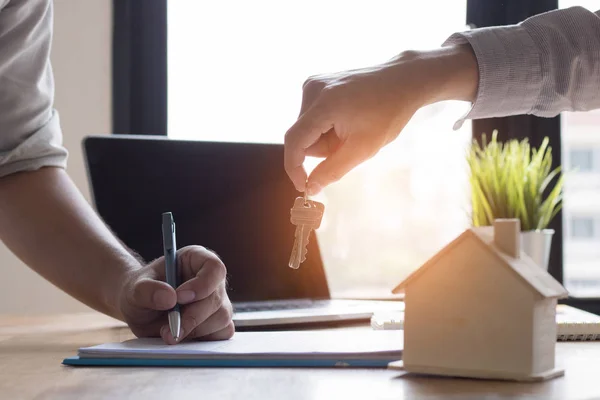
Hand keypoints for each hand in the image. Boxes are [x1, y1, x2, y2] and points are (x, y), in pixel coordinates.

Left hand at [118, 245, 233, 343]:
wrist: (141, 310)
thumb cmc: (140, 292)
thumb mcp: (135, 289)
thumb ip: (147, 290)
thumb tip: (169, 298)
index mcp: (197, 259)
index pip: (214, 268)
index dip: (202, 284)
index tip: (180, 298)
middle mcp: (212, 279)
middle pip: (216, 298)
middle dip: (192, 317)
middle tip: (169, 329)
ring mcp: (218, 301)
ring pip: (221, 318)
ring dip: (194, 330)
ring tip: (169, 332)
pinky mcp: (218, 322)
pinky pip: (222, 333)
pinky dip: (203, 339)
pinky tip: (183, 336)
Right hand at [284, 45, 477, 194]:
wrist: (402, 81)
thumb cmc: (387, 114)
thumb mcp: (362, 149)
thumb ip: (332, 171)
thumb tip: (309, 188)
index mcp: (323, 104)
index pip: (294, 141)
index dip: (294, 167)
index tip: (303, 186)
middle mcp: (312, 89)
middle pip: (302, 136)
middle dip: (322, 148)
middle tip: (350, 143)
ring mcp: (313, 83)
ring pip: (307, 128)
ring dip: (325, 137)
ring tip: (352, 128)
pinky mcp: (317, 83)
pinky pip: (313, 116)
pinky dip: (327, 125)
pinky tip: (347, 117)